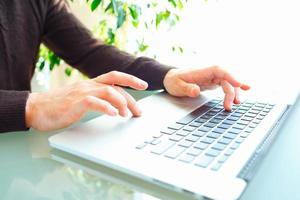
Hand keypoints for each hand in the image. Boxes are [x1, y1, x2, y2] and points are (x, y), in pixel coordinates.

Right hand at [25, 71, 147, 131]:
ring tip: (126, 114)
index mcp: (91, 84)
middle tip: (138, 112)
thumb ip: (96, 99)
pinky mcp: (75, 102)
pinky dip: (107, 107)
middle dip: (131, 99)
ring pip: (109, 91)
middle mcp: (88, 85)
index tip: (143, 85)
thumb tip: (114, 107)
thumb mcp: (81, 99)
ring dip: (121, 103)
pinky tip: (114, 114)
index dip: (131, 79)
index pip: (115, 77)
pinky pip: (94, 102)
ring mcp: (82, 92)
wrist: (36, 108)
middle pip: (116, 86)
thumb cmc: (59, 106)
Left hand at [163, 66, 249, 110]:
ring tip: (235, 104)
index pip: (219, 70)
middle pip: (226, 79)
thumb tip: (195, 91)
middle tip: (230, 106)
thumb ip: (187, 89)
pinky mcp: (213, 82)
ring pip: (228, 83)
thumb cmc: (174, 81)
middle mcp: (210, 72)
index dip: (230, 76)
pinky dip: (234, 88)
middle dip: (231, 92)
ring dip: (233, 93)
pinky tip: (245, 89)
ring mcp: (212, 77)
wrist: (171, 78)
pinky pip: (226, 84)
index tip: (239, 84)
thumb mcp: (177, 86)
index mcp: (202, 71)